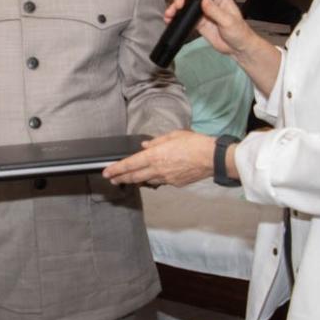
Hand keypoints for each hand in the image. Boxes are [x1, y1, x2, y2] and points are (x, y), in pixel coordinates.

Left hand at [103, 130, 217, 187]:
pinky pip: (160, 182)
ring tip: (127, 180)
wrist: (211, 158)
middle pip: (134, 176)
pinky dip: (153, 180)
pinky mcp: (174, 183)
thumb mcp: (173, 136)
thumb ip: (156, 142)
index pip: (129, 164)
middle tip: (112, 180)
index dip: (116, 169)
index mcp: (154, 156)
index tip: (107, 172)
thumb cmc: (194, 143)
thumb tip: (145, 146)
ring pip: (146, 181)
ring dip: (135, 180)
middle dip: (121, 178)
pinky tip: (151, 178)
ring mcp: (166, 178)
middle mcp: (157, 169)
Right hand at [167, 0, 258, 59]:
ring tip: (171, 13)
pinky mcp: (197, 22)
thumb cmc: (239, 31)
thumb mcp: (228, 21)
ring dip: (175, 7)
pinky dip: (176, 18)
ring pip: (185, 5)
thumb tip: (205, 0)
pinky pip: (184, 18)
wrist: (237, 48)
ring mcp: (202, 12)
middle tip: (179, 4)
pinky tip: (170, 19)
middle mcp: (209, 2)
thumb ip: (216, 11)